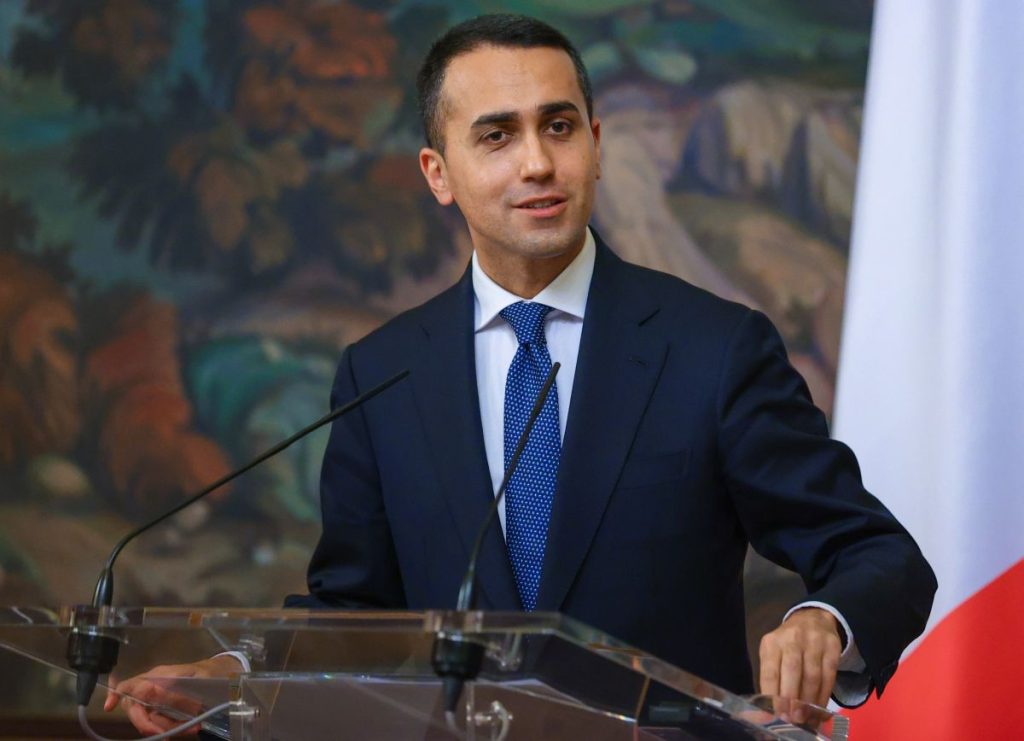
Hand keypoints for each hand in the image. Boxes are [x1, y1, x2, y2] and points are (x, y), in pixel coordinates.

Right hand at [103, 655, 241, 735]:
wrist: (229, 675)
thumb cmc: (212, 672)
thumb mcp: (196, 678)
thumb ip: (172, 687)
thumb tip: (149, 692)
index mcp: (158, 675)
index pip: (130, 684)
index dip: (116, 694)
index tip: (108, 708)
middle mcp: (156, 688)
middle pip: (136, 709)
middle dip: (149, 724)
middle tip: (167, 734)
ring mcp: (162, 701)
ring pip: (151, 720)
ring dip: (168, 728)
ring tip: (194, 727)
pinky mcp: (171, 711)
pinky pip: (165, 724)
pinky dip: (176, 729)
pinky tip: (193, 728)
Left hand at [758, 607, 841, 722]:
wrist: (813, 619)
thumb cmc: (787, 643)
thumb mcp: (773, 652)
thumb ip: (771, 677)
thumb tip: (770, 709)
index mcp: (772, 642)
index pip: (770, 671)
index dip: (773, 694)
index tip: (775, 714)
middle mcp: (792, 639)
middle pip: (792, 671)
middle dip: (792, 699)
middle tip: (792, 719)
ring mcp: (814, 642)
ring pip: (812, 676)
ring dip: (809, 701)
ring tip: (806, 718)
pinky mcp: (832, 647)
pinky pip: (829, 675)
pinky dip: (824, 695)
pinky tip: (820, 709)